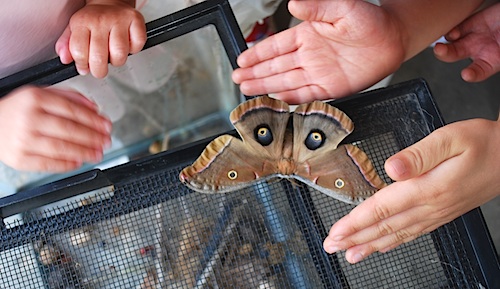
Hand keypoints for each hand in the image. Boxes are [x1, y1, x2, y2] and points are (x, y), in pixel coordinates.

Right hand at [0, 86, 111, 171]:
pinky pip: (48, 164)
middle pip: (68, 129)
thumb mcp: (40, 94)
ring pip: (61, 148)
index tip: (106, 125)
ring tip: (97, 153)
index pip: (71, 110)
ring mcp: (23, 140)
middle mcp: (28, 118)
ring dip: (84, 152)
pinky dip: (66, 164)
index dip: (93, 120)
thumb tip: (94, 108)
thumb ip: (69, 97)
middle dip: (93, 137)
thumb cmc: (18, 109)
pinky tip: (78, 162)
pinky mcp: (19, 158)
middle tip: (106, 141)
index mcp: (35, 99)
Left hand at [55, 0, 146, 77]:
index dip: (82, 65)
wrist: (110, 0)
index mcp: (83, 22)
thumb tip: (65, 59)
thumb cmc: (93, 19)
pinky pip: (137, 46)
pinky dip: (133, 50)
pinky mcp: (136, 20)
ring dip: (117, 61)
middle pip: (99, 57)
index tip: (84, 67)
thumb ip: (66, 44)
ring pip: (120, 55)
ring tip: (113, 55)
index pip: (79, 52)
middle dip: (99, 71)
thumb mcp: (74, 29)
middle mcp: (101, 20)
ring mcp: (119, 19)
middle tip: (99, 69)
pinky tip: (127, 44)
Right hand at [232, 0, 405, 103]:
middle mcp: (310, 56)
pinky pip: (306, 94)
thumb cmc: (371, 20)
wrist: (393, 39)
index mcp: (308, 35)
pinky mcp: (331, 88)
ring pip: (286, 81)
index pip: (276, 46)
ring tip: (247, 89)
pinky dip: (290, 98)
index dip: (257, 53)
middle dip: (255, 73)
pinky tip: (276, 100)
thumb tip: (293, 4)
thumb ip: (317, 7)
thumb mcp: (342, 7)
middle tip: (237, 77)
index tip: (242, 59)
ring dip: (266, 86)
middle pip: (275, 66)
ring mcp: (318, 73)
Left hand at [323, 119, 499, 263]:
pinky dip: (393, 242)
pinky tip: (383, 246)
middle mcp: (430, 206)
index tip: (335, 233)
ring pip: (397, 235)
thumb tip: (392, 168)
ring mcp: (437, 213)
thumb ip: (418, 154)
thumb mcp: (450, 139)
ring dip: (370, 245)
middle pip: (384, 226)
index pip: (381, 209)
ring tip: (350, 254)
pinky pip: (412, 234)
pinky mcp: (442, 213)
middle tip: (331, 246)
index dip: (355, 223)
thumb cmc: (483, 144)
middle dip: (354, 238)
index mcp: (427, 188)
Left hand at [434, 3, 499, 81]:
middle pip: (458, 56)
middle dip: (446, 55)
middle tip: (440, 52)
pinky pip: (457, 29)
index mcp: (493, 61)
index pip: (479, 71)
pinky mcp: (471, 24)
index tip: (467, 74)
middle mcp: (480, 50)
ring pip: (452, 44)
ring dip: (443, 46)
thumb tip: (498, 55)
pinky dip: (451, 31)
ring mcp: (474, 37)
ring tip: (439, 46)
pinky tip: (452, 32)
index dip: (473, 74)